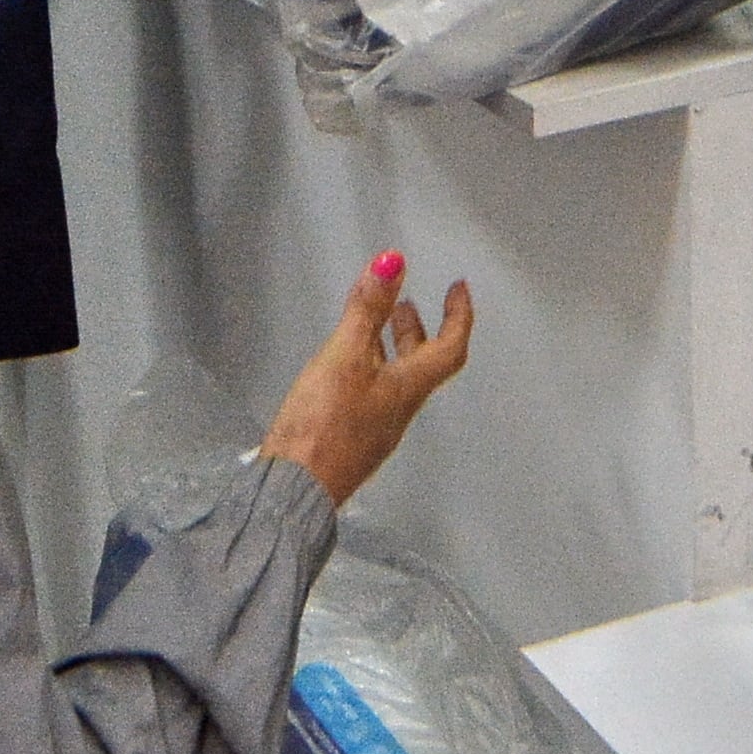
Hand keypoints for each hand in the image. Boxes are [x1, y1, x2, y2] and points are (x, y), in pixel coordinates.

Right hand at [257, 253, 476, 506]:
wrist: (294, 487)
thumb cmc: (322, 427)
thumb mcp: (345, 356)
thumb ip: (366, 310)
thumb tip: (392, 266)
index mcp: (408, 388)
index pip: (450, 347)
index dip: (458, 315)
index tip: (458, 290)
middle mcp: (399, 409)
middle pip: (422, 364)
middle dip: (420, 329)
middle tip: (413, 303)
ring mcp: (376, 427)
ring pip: (396, 378)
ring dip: (392, 347)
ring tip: (378, 324)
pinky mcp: (351, 438)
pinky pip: (372, 394)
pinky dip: (369, 368)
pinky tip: (346, 365)